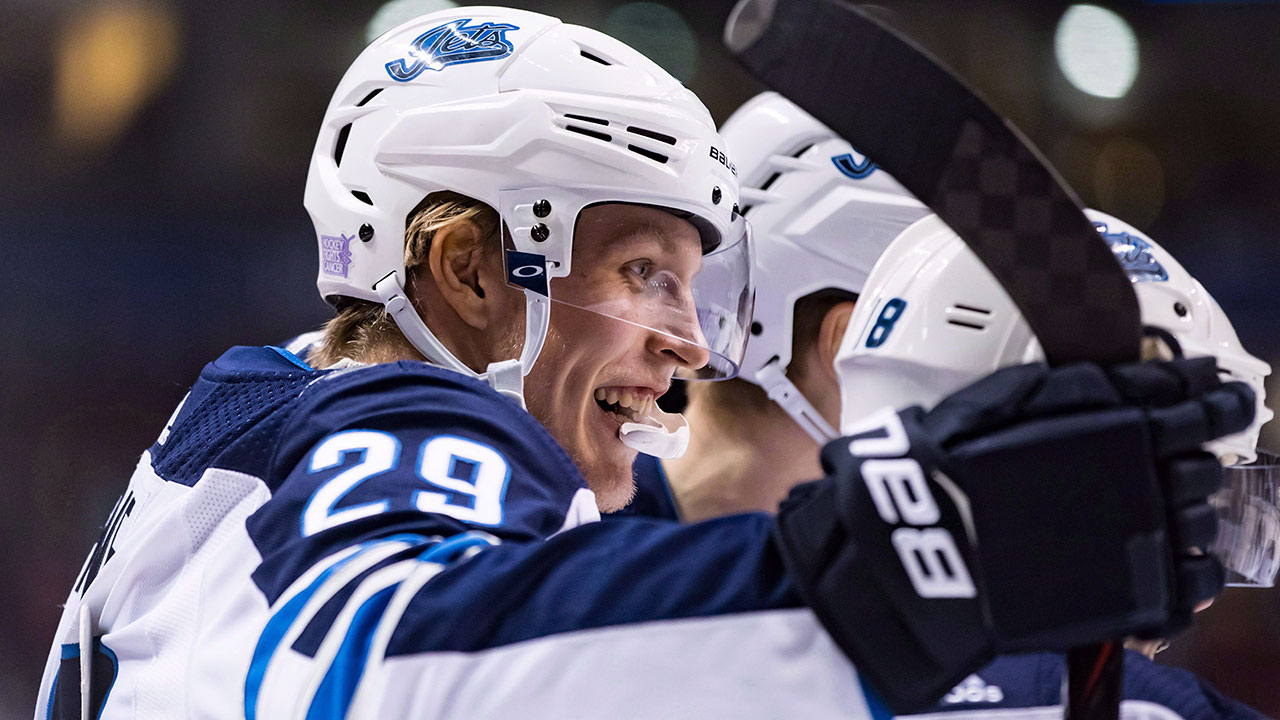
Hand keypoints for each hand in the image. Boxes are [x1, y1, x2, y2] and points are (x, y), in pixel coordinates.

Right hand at [771, 358, 1254, 711]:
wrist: (922, 541)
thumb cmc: (952, 465)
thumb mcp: (1011, 395)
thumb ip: (1084, 383)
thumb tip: (1156, 374)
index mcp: (1121, 427)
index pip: (1198, 404)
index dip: (1212, 395)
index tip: (1215, 391)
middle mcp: (1143, 482)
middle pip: (1205, 464)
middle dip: (1197, 453)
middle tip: (1179, 449)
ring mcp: (1142, 541)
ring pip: (1203, 522)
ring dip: (1194, 510)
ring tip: (1167, 506)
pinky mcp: (1131, 594)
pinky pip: (1191, 586)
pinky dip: (1193, 573)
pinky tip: (1172, 561)